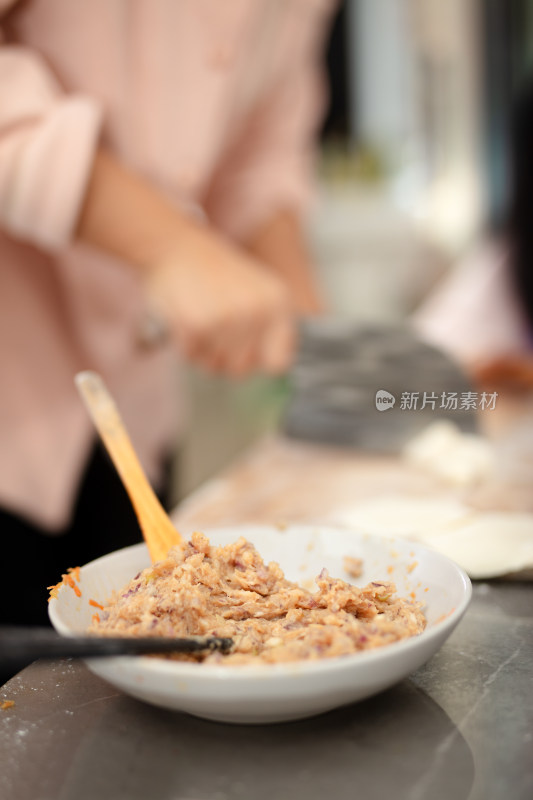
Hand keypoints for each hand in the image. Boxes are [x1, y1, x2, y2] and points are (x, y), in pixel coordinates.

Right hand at [145, 224, 295, 375]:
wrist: (177, 246)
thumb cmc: (214, 273)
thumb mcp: (257, 292)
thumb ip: (269, 328)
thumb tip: (273, 367)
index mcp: (278, 303)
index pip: (278, 362)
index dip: (257, 362)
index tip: (244, 350)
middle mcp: (258, 312)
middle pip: (242, 370)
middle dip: (224, 359)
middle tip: (213, 332)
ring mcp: (228, 318)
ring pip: (215, 366)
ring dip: (203, 352)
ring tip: (200, 320)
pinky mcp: (198, 323)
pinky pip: (191, 356)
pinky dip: (184, 344)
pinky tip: (185, 318)